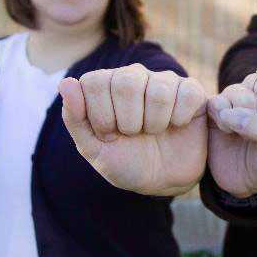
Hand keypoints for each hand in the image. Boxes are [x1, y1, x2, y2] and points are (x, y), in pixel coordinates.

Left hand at [59, 64, 206, 196]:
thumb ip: (76, 118)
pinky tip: (177, 125)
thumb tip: (65, 83)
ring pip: (158, 91)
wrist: (163, 180)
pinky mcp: (191, 90)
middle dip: (128, 121)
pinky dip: (180, 119)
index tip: (109, 134)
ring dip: (155, 124)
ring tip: (155, 131)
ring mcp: (164, 81)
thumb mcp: (94, 149)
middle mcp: (134, 76)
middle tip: (133, 134)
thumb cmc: (126, 162)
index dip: (101, 116)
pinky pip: (187, 94)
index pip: (95, 82)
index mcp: (106, 85)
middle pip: (126, 83)